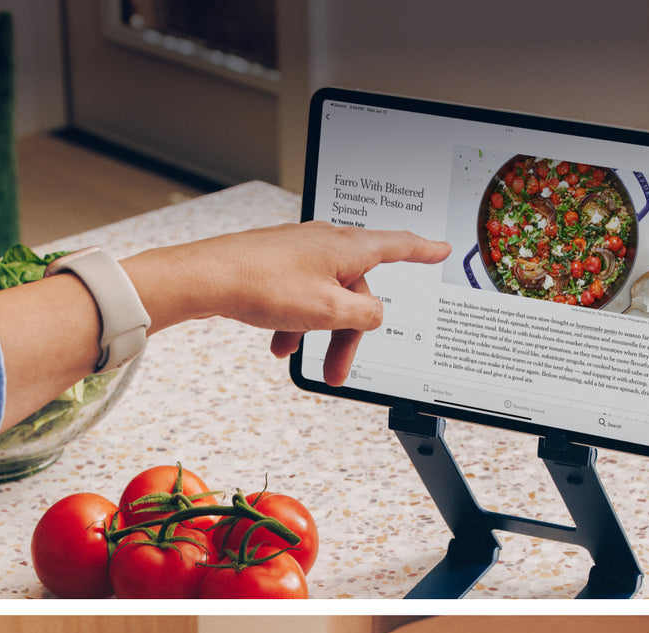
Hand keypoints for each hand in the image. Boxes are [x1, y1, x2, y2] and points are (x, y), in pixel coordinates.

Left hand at [124, 222, 450, 385]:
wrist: (208, 278)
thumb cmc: (264, 286)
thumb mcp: (328, 311)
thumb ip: (363, 315)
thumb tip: (375, 313)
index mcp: (348, 247)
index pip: (397, 245)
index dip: (422, 251)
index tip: (441, 249)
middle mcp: (326, 243)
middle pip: (354, 291)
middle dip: (345, 334)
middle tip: (335, 373)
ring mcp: (299, 253)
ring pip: (323, 298)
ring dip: (314, 333)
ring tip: (293, 357)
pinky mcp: (275, 264)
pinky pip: (298, 298)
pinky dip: (293, 321)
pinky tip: (277, 343)